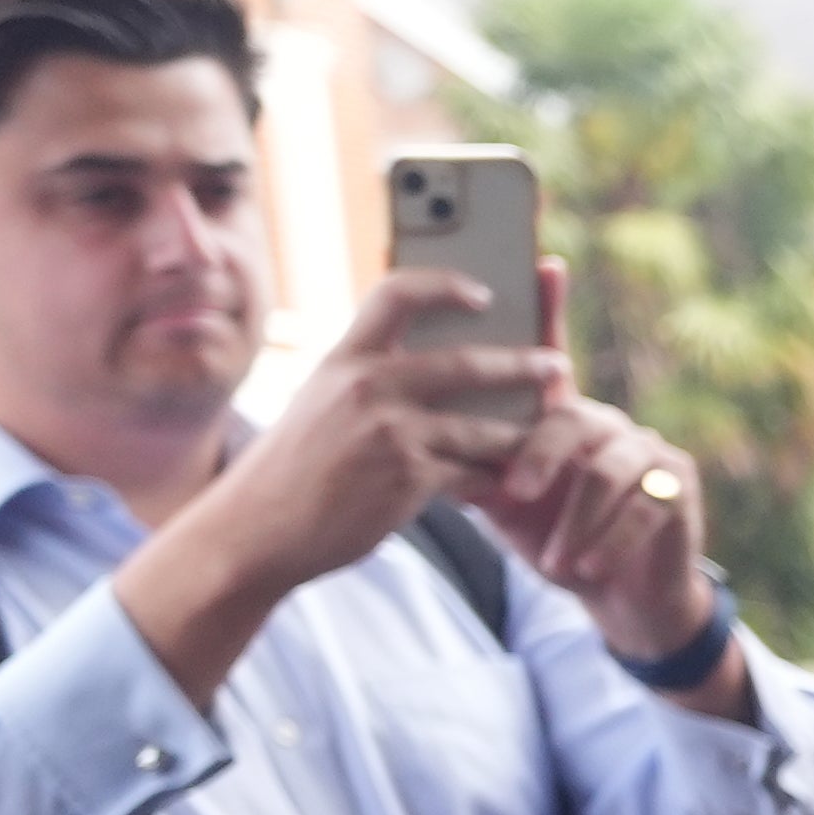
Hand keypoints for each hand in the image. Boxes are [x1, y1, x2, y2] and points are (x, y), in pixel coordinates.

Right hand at [121, 269, 557, 700]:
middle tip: (557, 365)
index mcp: (344, 359)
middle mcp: (366, 386)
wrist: (256, 530)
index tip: (484, 292)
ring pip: (482, 427)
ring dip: (520, 434)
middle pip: (465, 362)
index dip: (446, 284)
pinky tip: (501, 485)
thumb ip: (364, 381)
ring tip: (543, 434)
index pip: (397, 293)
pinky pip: (471, 474)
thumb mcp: (317, 404)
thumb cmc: (292, 470)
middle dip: (522, 364)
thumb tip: (427, 368)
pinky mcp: (407, 479)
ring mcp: (389, 432)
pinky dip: (490, 480)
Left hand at [466, 285, 721, 698]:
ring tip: (552, 561)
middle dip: (539, 459)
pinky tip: (584, 568)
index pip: (550, 355)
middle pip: (569, 419)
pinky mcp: (679, 486)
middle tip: (513, 495)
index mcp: (563, 416)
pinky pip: (642, 506)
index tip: (543, 262)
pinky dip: (608, 541)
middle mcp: (609, 421)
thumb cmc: (557, 541)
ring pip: (606, 469)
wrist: (620, 599)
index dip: (550, 306)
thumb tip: (413, 436)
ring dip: (574, 520)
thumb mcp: (506, 502)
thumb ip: (473, 464)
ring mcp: (650, 450)